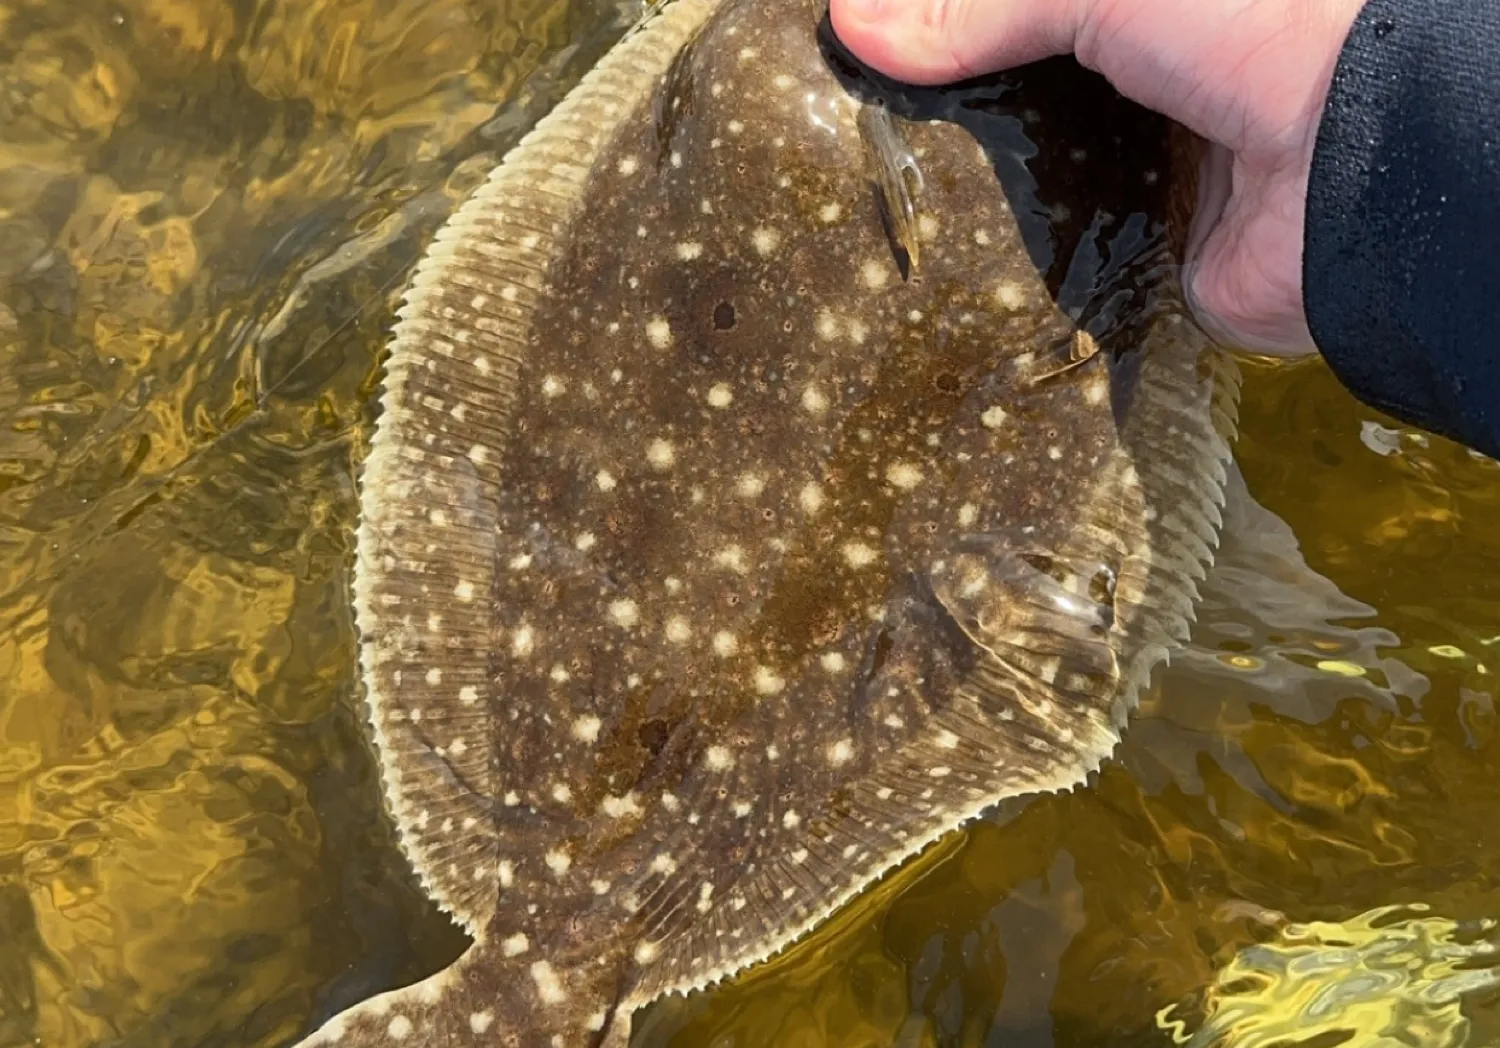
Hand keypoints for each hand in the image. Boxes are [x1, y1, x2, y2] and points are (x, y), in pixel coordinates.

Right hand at [829, 0, 1368, 355]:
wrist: (1354, 174)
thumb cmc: (1248, 36)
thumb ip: (979, 8)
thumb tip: (847, 24)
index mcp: (1144, 25)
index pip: (1020, 30)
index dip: (947, 38)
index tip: (865, 58)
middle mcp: (1140, 98)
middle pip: (1017, 110)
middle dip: (944, 125)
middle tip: (855, 143)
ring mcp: (1142, 186)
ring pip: (1028, 193)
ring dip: (966, 203)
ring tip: (874, 208)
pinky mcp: (1140, 269)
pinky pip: (1054, 272)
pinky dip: (1003, 275)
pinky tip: (931, 272)